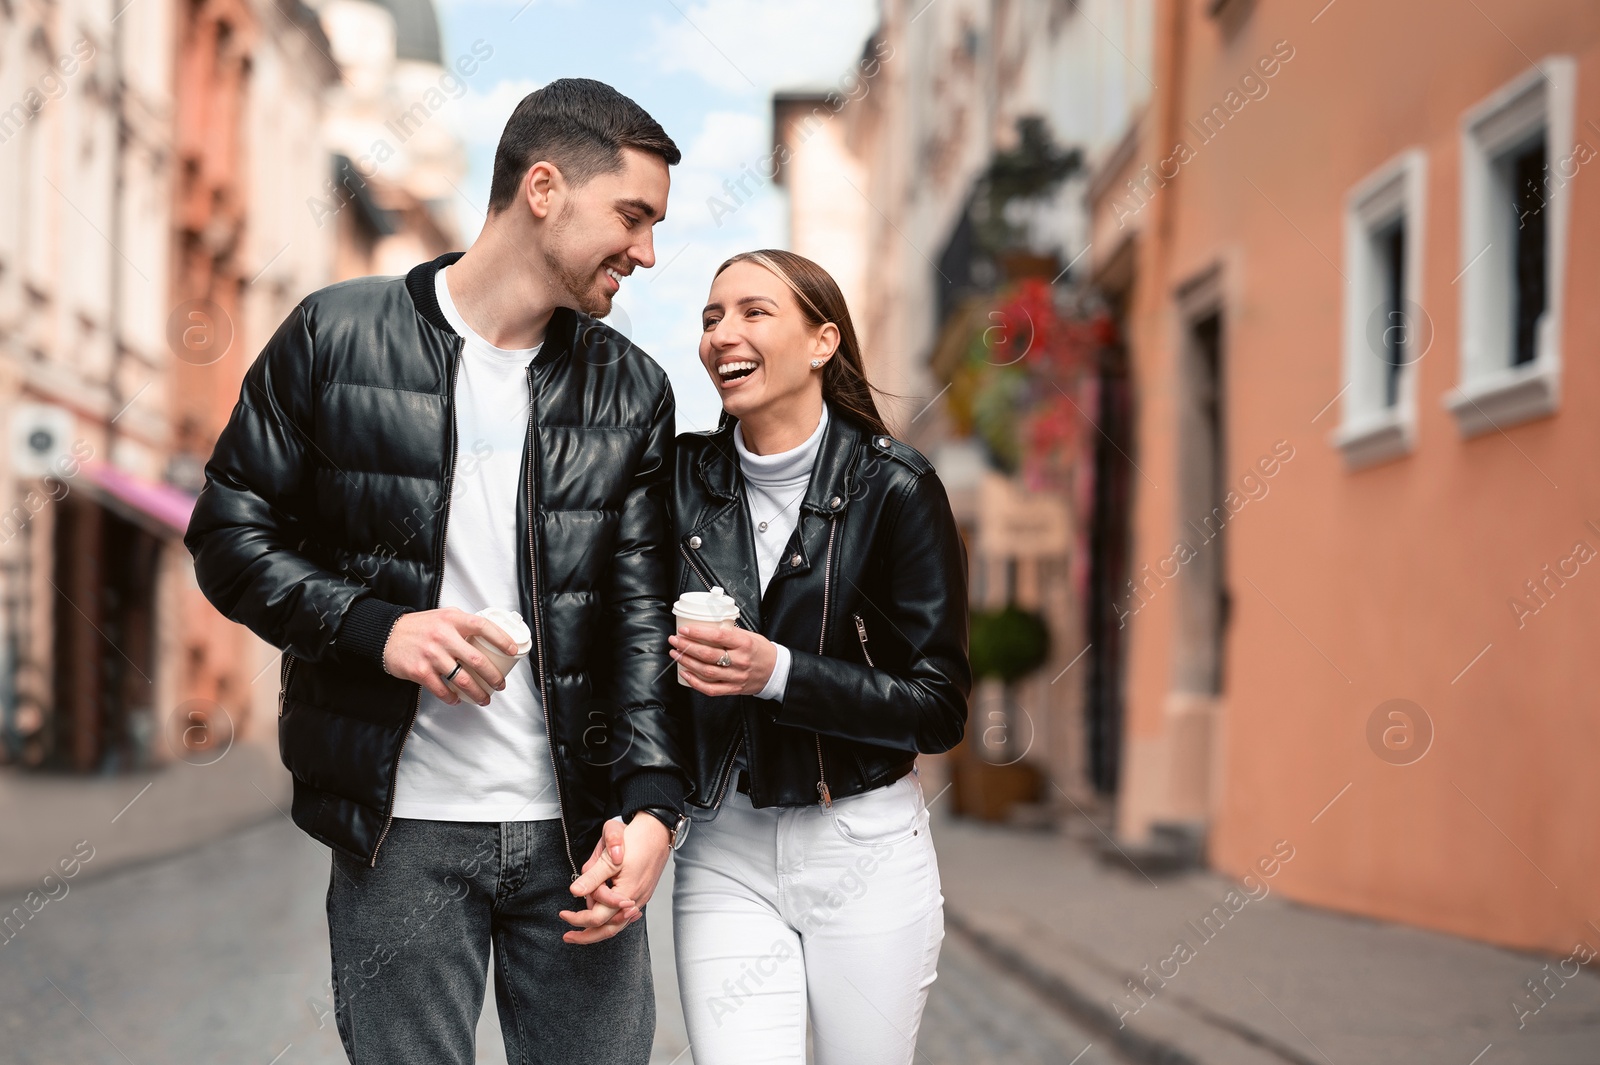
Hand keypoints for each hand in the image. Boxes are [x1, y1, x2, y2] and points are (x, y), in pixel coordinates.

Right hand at [381, 608, 517, 706]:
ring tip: (484, 698)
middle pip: (477, 660)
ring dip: (477, 692)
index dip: (501, 639)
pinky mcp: (420, 671)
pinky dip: (453, 697)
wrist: (387, 634)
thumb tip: (490, 636)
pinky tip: (458, 699)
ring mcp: (431, 655)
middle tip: (500, 684)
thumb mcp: (443, 617)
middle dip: (493, 676)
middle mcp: (443, 636)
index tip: (513, 650)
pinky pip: (442, 689)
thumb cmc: (419, 627)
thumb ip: (464, 624)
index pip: (483, 626)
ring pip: (462, 679)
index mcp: (452, 620)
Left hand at [559, 814, 671, 944]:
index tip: (562, 914)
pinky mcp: (643, 893)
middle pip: (609, 929)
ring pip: (618, 924)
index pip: (597, 917)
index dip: (578, 918)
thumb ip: (592, 876)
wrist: (659, 829)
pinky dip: (612, 919)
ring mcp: (641, 897)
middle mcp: (636, 899)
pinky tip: (603, 918)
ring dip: (599, 927)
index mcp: (626, 892)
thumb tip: (575, 892)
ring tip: (582, 928)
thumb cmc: (636, 838)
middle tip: (568, 937)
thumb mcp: (610, 855)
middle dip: (587, 935)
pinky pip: (626, 915)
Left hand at [669, 623, 775, 696]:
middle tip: (675, 641)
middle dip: (687, 647)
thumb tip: (706, 626)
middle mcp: (740, 661)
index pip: (718, 636)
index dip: (699, 633)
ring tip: (676, 654)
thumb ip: (730, 632)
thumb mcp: (750, 635)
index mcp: (745, 643)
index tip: (685, 630)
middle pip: (708, 654)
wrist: (776, 671)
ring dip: (688, 662)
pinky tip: (685, 674)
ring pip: (707, 671)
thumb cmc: (761, 651)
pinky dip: (695, 683)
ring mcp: (736, 677)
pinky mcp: (733, 689)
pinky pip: (711, 689)